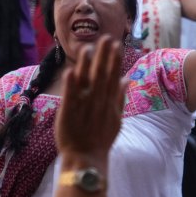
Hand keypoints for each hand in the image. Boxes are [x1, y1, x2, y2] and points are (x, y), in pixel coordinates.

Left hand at [55, 37, 124, 159]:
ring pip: (85, 83)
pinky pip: (69, 97)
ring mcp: (83, 107)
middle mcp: (97, 102)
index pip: (112, 76)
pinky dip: (70, 85)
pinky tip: (70, 72)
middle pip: (101, 75)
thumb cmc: (99, 138)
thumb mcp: (115, 117)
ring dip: (86, 66)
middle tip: (106, 38)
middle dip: (104, 57)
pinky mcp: (68, 113)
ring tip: (86, 48)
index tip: (116, 43)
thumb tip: (127, 78)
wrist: (87, 158)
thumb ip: (120, 97)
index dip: (114, 60)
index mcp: (108, 102)